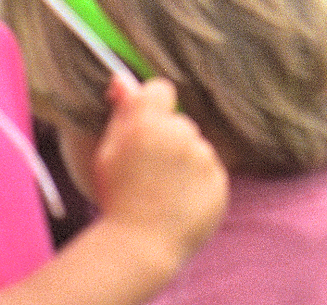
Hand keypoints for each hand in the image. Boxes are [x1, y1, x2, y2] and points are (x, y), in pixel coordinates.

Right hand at [92, 77, 228, 270]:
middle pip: (178, 122)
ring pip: (196, 147)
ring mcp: (203, 157)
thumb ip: (120, 112)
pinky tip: (179, 202)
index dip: (151, 106)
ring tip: (164, 191)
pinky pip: (210, 171)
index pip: (160, 89)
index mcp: (148, 121)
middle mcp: (180, 132)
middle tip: (149, 171)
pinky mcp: (219, 181)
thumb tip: (122, 77)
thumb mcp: (107, 152)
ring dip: (185, 161)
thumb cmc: (116, 198)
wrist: (139, 248)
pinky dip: (199, 183)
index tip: (143, 127)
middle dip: (166, 138)